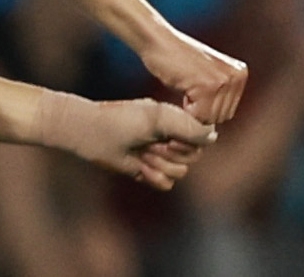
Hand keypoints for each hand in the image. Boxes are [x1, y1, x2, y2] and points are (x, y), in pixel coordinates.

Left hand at [40, 93, 215, 190]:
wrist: (89, 134)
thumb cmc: (119, 121)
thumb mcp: (156, 119)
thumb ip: (187, 126)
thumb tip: (214, 136)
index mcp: (174, 120)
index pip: (201, 137)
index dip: (187, 140)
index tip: (167, 134)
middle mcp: (169, 138)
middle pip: (193, 157)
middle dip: (171, 153)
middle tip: (148, 142)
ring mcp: (159, 156)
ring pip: (181, 172)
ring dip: (160, 164)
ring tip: (140, 152)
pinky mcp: (149, 172)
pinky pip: (167, 184)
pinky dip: (154, 177)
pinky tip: (138, 167)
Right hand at [139, 27, 247, 124]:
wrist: (156, 39)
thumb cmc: (174, 57)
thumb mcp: (206, 73)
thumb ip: (219, 93)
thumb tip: (216, 127)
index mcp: (240, 73)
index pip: (227, 112)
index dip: (205, 108)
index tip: (194, 89)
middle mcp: (237, 76)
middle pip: (221, 117)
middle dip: (200, 110)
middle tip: (187, 88)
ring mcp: (224, 80)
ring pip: (211, 118)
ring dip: (192, 109)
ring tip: (185, 86)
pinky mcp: (208, 86)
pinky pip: (199, 115)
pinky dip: (186, 109)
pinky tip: (182, 87)